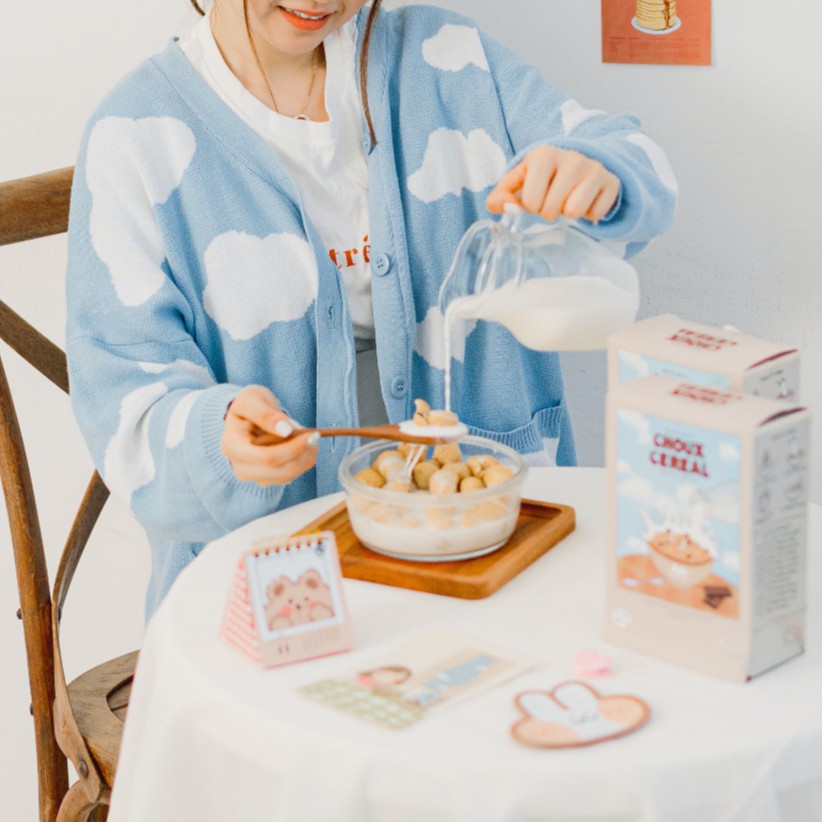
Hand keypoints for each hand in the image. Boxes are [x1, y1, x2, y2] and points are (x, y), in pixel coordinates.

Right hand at [221, 385, 317, 485]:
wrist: (247, 416)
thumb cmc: (249, 405)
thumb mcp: (252, 399)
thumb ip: (266, 414)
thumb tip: (286, 431)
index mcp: (232, 446)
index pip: (266, 457)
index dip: (292, 449)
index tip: (311, 435)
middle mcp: (240, 466)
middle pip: (278, 470)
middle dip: (301, 453)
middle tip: (315, 435)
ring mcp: (253, 475)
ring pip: (287, 475)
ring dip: (305, 458)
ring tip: (310, 438)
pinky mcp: (266, 478)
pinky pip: (290, 475)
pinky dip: (303, 462)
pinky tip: (305, 446)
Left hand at [486, 145, 619, 223]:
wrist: (578, 166)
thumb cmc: (541, 179)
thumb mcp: (516, 184)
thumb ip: (499, 197)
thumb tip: (506, 208)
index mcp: (544, 154)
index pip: (530, 202)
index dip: (531, 206)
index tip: (537, 195)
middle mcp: (571, 157)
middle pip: (550, 210)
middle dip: (549, 212)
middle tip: (553, 199)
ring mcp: (594, 168)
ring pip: (574, 212)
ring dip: (568, 213)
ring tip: (568, 199)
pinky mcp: (612, 181)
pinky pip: (595, 214)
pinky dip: (588, 214)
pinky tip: (585, 200)